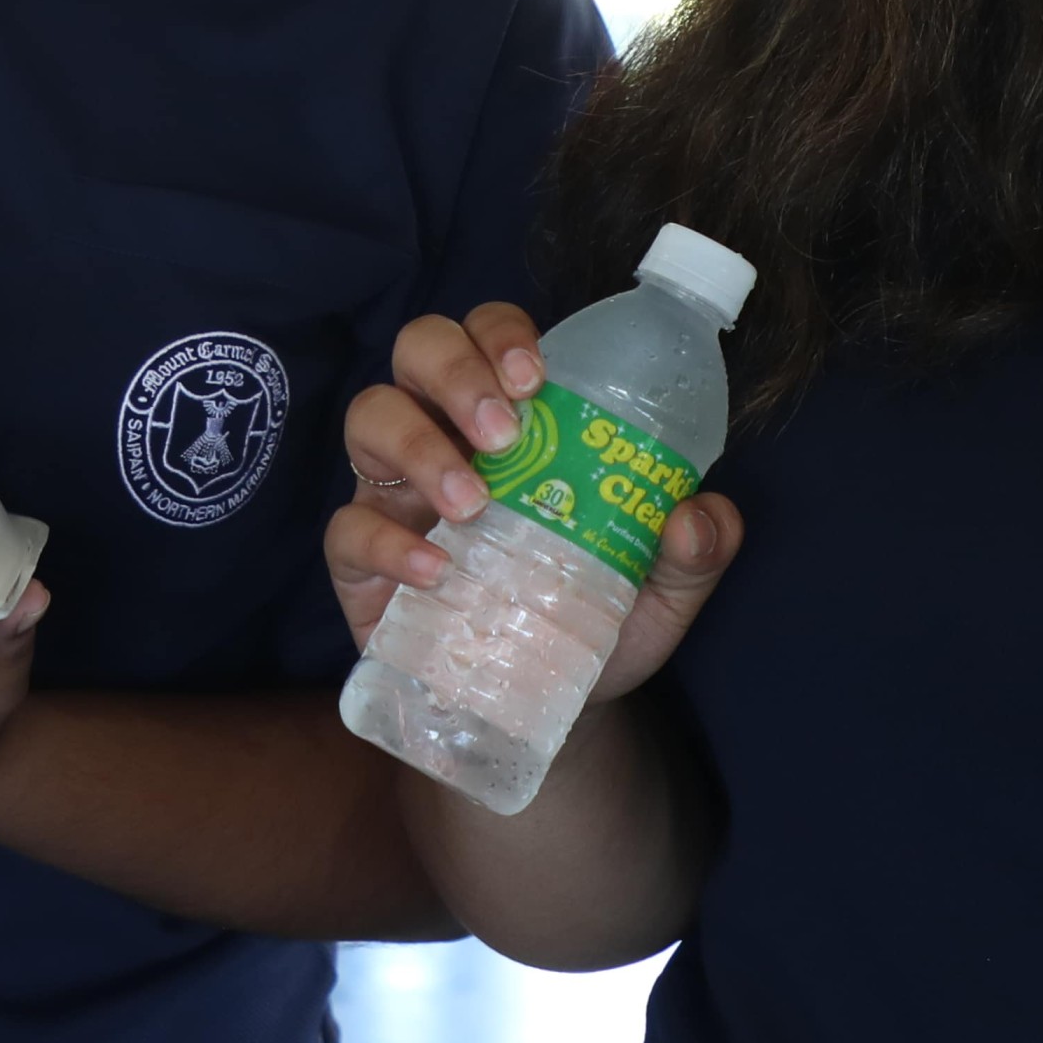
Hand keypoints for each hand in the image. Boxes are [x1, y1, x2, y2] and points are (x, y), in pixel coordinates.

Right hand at [330, 307, 741, 709]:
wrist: (551, 708)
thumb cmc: (594, 618)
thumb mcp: (661, 589)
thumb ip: (695, 551)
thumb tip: (695, 516)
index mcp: (514, 417)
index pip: (490, 334)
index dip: (501, 334)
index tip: (536, 377)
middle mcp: (445, 433)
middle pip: (419, 347)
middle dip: (455, 370)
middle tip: (504, 433)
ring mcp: (394, 492)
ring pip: (370, 415)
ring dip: (419, 444)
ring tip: (473, 502)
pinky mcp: (360, 560)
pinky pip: (347, 528)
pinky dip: (387, 542)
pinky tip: (435, 570)